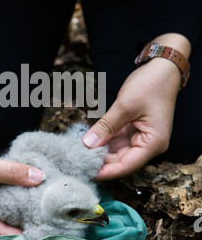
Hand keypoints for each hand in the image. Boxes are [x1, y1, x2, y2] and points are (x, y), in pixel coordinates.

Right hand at [0, 147, 45, 236]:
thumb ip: (11, 172)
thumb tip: (40, 177)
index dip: (33, 236)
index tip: (54, 228)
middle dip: (31, 234)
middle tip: (55, 224)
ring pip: (5, 237)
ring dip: (23, 229)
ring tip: (45, 220)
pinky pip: (0, 229)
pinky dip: (13, 224)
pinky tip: (28, 214)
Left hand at [83, 33, 190, 178]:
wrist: (162, 67)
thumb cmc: (150, 85)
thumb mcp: (125, 106)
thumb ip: (106, 126)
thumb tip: (88, 144)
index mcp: (153, 143)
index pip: (127, 166)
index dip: (106, 171)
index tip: (87, 172)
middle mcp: (149, 144)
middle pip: (122, 160)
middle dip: (101, 161)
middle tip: (78, 160)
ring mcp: (142, 136)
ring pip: (118, 151)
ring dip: (101, 151)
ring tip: (80, 152)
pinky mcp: (135, 129)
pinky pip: (117, 139)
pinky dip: (104, 140)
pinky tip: (89, 141)